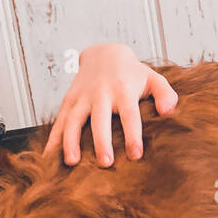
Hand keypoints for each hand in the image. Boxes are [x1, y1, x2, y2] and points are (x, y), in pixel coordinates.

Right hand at [44, 43, 177, 165]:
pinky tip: (49, 157)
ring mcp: (82, 97)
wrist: (103, 54)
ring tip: (71, 162)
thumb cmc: (132, 74)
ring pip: (73, 119)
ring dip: (71, 140)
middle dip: (101, 141)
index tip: (135, 155)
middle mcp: (100, 93)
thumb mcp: (153, 78)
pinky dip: (52, 139)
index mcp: (123, 90)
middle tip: (105, 163)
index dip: (132, 134)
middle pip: (99, 119)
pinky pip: (59, 121)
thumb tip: (169, 111)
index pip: (129, 114)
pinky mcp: (68, 101)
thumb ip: (165, 93)